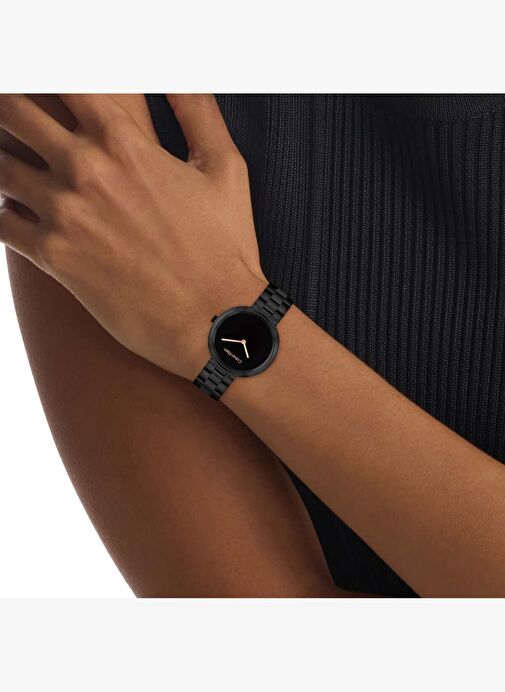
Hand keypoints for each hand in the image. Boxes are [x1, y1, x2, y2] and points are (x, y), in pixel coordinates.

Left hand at [0, 94, 265, 378]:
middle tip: (19, 122)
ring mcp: (63, 214)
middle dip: (11, 109)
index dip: (45, 74)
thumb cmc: (224, 245)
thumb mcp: (224, 167)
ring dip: (3, 159)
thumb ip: (196, 109)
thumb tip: (175, 73)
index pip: (60, 81)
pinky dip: (2, 210)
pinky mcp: (52, 257)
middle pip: (14, 112)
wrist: (213, 319)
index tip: (46, 84)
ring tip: (19, 166)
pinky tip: (18, 211)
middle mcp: (84, 169)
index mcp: (123, 140)